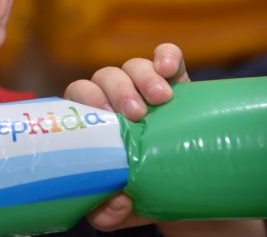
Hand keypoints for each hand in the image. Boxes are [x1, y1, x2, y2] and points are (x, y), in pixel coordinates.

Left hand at [63, 42, 188, 231]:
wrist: (189, 193)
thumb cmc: (143, 194)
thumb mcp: (123, 210)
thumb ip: (107, 210)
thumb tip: (111, 204)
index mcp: (93, 121)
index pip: (77, 98)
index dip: (86, 101)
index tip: (104, 117)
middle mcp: (114, 98)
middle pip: (103, 77)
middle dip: (116, 90)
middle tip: (135, 113)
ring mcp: (144, 86)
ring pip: (133, 65)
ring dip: (143, 76)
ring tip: (161, 99)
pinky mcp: (175, 79)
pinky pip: (167, 55)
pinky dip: (167, 55)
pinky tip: (169, 68)